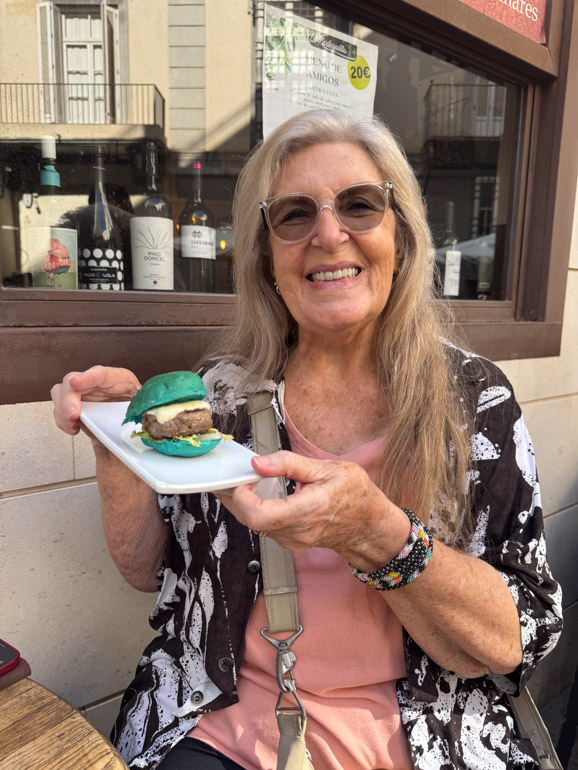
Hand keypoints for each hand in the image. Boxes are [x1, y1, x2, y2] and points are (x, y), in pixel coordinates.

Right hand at [51, 365, 140, 436]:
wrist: (130, 425)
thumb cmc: (138, 412)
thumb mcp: (145, 409)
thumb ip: (142, 410)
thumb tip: (145, 418)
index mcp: (120, 380)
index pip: (102, 374)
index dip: (89, 377)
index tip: (76, 384)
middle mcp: (97, 383)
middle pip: (73, 381)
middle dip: (68, 398)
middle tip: (73, 415)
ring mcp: (84, 393)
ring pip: (61, 392)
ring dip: (62, 410)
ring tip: (73, 424)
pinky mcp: (74, 406)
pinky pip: (60, 409)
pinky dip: (62, 421)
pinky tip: (73, 429)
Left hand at [215, 451, 408, 565]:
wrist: (370, 526)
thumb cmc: (355, 495)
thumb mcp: (328, 468)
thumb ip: (289, 464)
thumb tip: (257, 463)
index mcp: (307, 511)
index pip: (258, 515)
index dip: (240, 497)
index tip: (241, 477)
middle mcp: (297, 531)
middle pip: (249, 520)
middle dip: (235, 497)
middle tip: (232, 474)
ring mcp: (292, 541)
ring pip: (253, 525)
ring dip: (243, 503)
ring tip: (245, 480)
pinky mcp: (290, 542)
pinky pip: (263, 527)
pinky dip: (254, 509)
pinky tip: (258, 493)